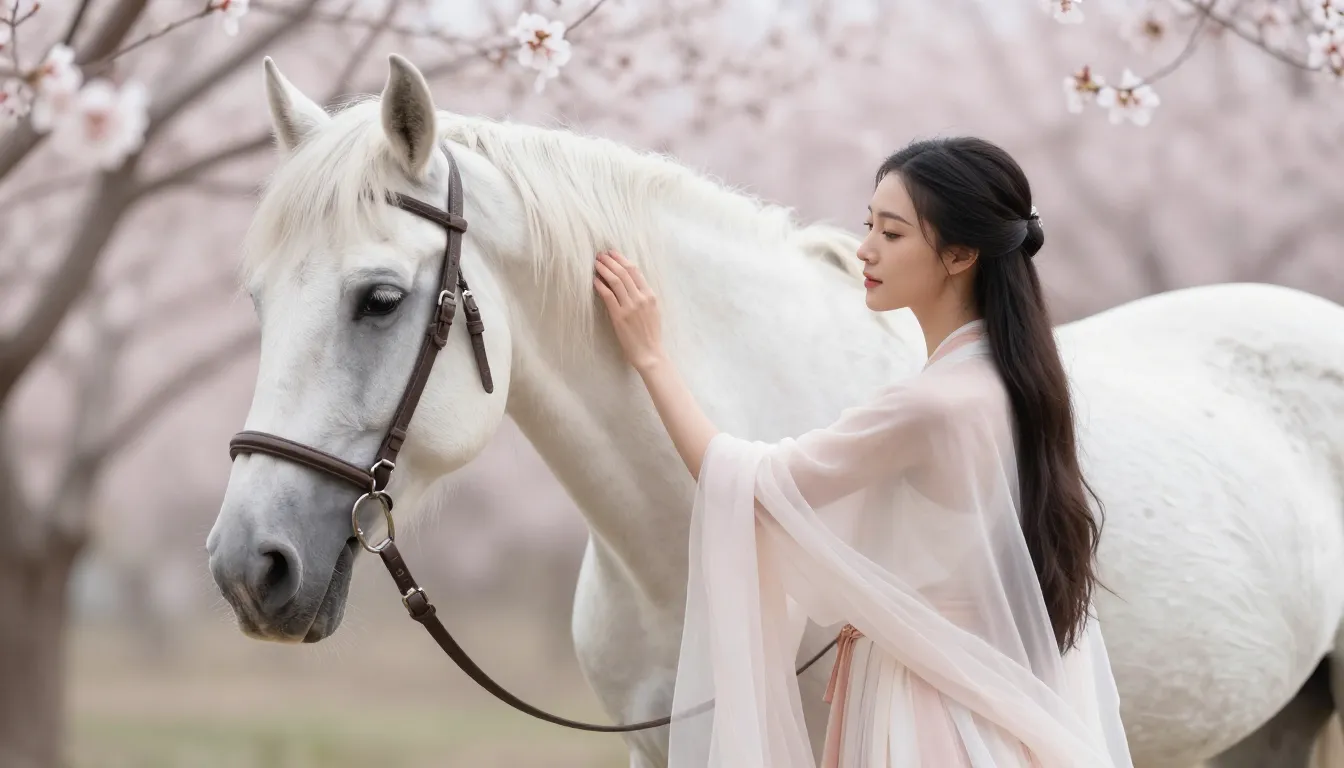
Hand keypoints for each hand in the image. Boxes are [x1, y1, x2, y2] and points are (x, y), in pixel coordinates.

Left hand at [594, 249, 664, 371]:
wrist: (650, 353)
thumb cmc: (650, 334)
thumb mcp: (653, 310)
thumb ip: (644, 296)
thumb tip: (631, 284)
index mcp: (650, 295)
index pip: (635, 271)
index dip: (622, 259)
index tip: (613, 253)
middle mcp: (641, 298)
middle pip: (624, 272)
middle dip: (611, 261)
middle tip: (600, 255)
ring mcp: (630, 307)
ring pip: (616, 281)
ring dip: (604, 270)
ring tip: (596, 264)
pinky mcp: (620, 317)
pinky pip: (608, 296)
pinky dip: (600, 286)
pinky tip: (594, 280)